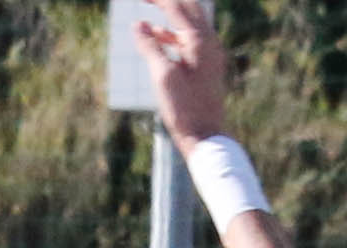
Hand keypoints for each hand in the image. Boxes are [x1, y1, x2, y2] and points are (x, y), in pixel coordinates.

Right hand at [135, 0, 230, 147]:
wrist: (205, 136)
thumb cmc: (184, 109)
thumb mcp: (162, 76)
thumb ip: (150, 47)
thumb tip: (137, 25)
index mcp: (200, 41)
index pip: (176, 6)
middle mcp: (209, 42)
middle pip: (188, 6)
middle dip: (167, 0)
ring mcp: (209, 53)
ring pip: (189, 21)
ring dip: (168, 14)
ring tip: (146, 11)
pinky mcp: (205, 64)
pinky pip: (188, 38)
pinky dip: (171, 32)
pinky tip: (155, 34)